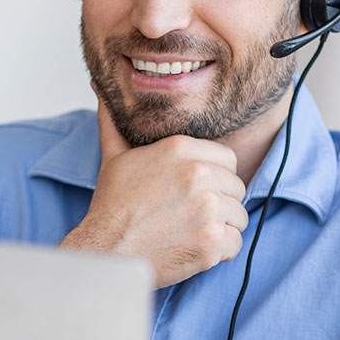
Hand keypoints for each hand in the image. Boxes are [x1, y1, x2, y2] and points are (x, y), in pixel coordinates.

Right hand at [59, 92, 247, 287]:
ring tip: (190, 232)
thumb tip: (100, 88)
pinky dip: (218, 252)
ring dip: (220, 228)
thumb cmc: (111, 207)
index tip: (196, 191)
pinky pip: (235, 244)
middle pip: (236, 188)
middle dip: (219, 202)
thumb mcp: (114, 156)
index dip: (215, 177)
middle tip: (190, 215)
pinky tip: (192, 248)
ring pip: (239, 216)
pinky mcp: (211, 241)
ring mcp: (207, 209)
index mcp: (180, 149)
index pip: (227, 159)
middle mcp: (198, 174)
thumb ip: (115, 121)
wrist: (106, 250)